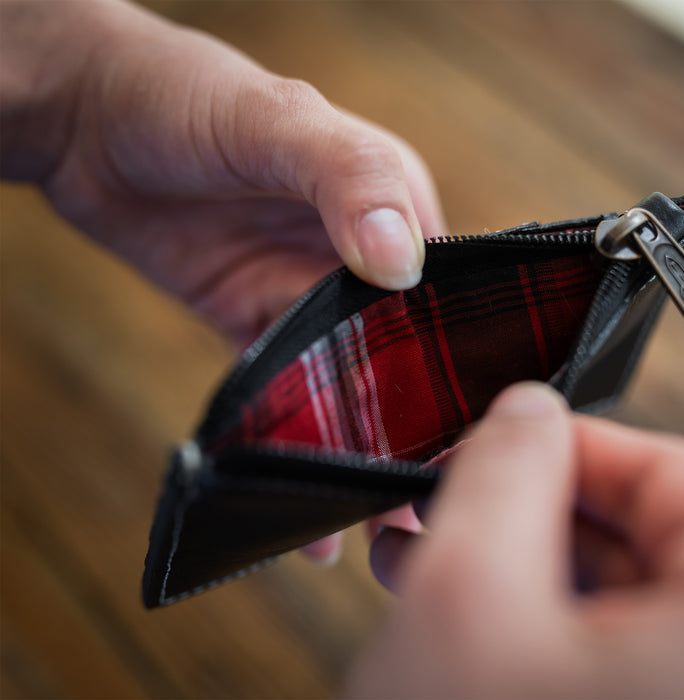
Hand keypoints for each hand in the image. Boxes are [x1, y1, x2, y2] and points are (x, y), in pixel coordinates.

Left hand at [1, 0, 439, 560]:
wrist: (86, 121)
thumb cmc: (189, 97)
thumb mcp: (278, 122)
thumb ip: (349, 179)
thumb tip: (401, 265)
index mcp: (394, 205)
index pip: (447, 296)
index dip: (461, 366)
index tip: (466, 437)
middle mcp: (359, 258)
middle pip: (404, 354)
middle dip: (419, 428)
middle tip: (423, 504)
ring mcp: (307, 296)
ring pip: (349, 384)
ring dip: (361, 452)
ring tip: (375, 527)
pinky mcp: (256, 323)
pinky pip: (285, 393)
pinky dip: (297, 445)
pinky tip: (305, 511)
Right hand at [347, 383, 683, 698]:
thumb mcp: (466, 599)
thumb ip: (500, 471)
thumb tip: (525, 414)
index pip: (673, 472)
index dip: (561, 448)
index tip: (492, 451)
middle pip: (655, 541)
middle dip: (531, 521)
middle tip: (447, 520)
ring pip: (640, 609)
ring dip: (533, 584)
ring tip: (441, 580)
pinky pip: (642, 664)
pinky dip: (560, 643)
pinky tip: (481, 640)